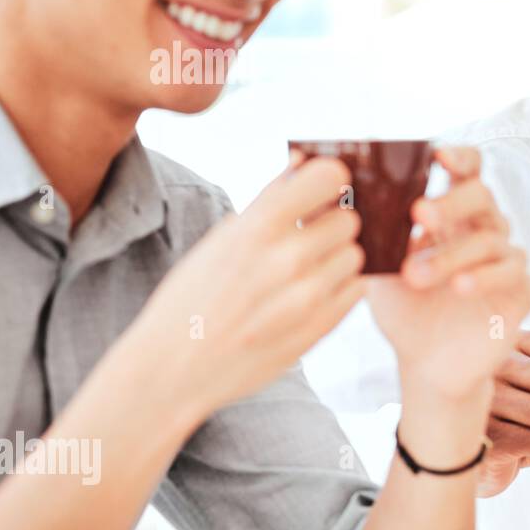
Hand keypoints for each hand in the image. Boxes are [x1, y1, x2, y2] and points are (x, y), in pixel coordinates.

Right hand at [126, 157, 364, 428]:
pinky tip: (314, 290)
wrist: (173, 369)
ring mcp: (307, 298)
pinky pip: (356, 290)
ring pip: (357, 256)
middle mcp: (287, 260)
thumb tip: (302, 160)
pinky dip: (342, 285)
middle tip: (313, 235)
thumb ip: (268, 200)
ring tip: (309, 267)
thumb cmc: (192, 296)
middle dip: (334, 223)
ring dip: (339, 257)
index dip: (332, 178)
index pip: (329, 177)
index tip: (325, 187)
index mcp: (257, 228)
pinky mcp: (320, 329)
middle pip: (350, 220)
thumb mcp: (220, 239)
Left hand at [365, 146, 529, 402]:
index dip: (459, 157)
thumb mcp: (378, 266)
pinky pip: (513, 274)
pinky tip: (460, 287)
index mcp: (453, 215)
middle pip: (482, 196)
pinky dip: (485, 277)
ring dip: (450, 254)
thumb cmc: (405, 310)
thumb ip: (368, 230)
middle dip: (449, 202)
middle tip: (419, 213)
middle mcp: (484, 230)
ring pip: (490, 239)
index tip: (437, 156)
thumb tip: (332, 190)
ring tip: (415, 275)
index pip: (468, 170)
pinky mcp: (521, 292)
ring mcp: (506, 260)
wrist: (426, 366)